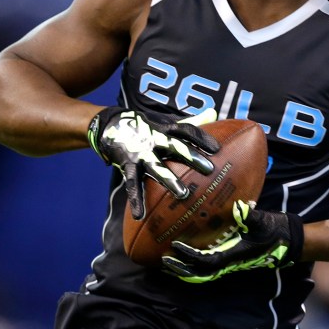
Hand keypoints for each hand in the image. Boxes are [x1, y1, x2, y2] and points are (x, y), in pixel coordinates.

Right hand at [87, 107, 220, 218]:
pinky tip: (140, 215)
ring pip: (157, 167)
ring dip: (169, 181)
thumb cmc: (148, 129)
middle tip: (209, 169)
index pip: (186, 130)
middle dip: (192, 157)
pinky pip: (132, 184)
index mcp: (165, 129)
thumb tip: (214, 112)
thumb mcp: (167, 125)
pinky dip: (136, 200)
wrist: (111, 126)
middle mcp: (154, 140)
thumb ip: (191, 122)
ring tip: (183, 194)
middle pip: (175, 146)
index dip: (202, 138)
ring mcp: (141, 153)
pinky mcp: (128, 166)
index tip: (217, 149)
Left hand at [162, 201, 303, 282]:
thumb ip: (250, 216)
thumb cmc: (275, 231)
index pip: (207, 260)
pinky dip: (195, 265)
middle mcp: (230, 263)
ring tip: (169, 262)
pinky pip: (209, 267)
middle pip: (201, 273)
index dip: (190, 256)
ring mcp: (231, 263)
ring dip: (185, 270)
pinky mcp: (232, 259)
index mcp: (235, 255)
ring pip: (203, 273)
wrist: (289, 241)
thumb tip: (239, 206)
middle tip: (164, 260)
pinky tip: (186, 257)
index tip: (175, 246)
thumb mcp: (264, 221)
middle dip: (182, 269)